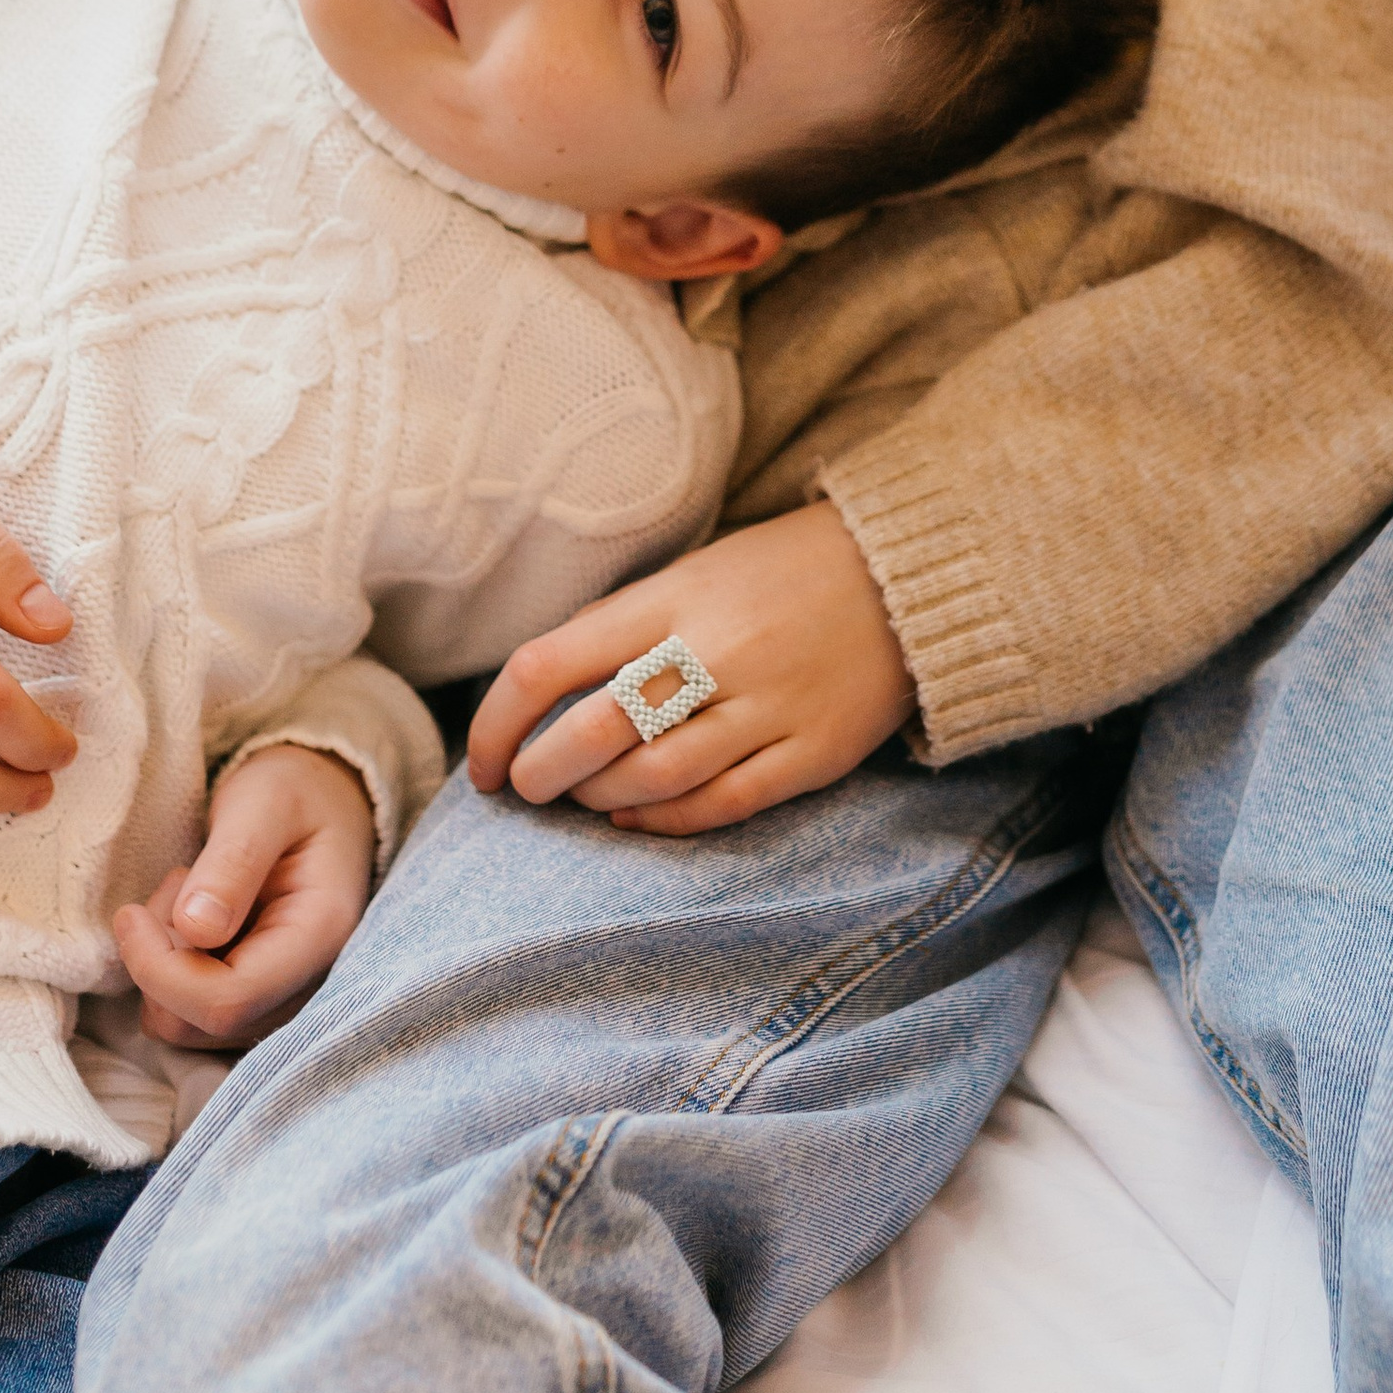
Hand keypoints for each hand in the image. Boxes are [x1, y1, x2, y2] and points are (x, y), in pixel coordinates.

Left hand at [112, 746, 375, 1048]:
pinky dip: (173, 975)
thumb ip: (232, 862)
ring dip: (164, 969)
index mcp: (319, 934)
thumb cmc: (294, 792)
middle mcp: (311, 982)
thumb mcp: (263, 804)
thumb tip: (195, 929)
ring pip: (192, 1029)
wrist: (323, 799)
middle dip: (160, 965)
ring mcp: (285, 996)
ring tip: (185, 898)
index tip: (129, 914)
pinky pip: (194, 1016)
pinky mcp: (260, 997)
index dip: (160, 971)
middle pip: (206, 1024)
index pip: (228, 999)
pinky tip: (191, 922)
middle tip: (171, 889)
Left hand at [464, 500, 915, 834]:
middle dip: (542, 773)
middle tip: (529, 787)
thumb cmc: (782, 572)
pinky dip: (665, 822)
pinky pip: (722, 805)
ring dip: (599, 800)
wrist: (906, 577)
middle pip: (594, 732)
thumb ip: (625, 624)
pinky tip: (636, 819)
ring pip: (654, 778)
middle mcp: (715, 650)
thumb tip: (543, 688)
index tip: (485, 761)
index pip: (548, 665)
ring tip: (584, 798)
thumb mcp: (695, 571)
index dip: (496, 724)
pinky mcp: (812, 752)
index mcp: (673, 597)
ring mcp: (767, 706)